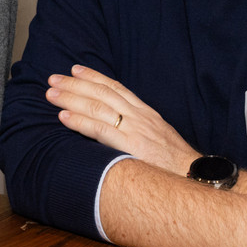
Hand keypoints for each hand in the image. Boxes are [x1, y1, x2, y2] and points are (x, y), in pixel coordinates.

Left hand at [47, 65, 198, 176]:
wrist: (195, 177)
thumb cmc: (174, 165)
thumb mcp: (157, 139)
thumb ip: (138, 130)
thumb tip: (117, 128)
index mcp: (146, 113)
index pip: (116, 88)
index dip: (94, 76)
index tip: (76, 69)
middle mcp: (139, 116)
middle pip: (102, 93)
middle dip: (75, 84)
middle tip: (53, 78)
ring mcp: (135, 129)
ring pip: (97, 106)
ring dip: (71, 98)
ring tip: (51, 93)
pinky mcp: (131, 145)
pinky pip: (100, 129)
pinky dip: (79, 120)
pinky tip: (63, 116)